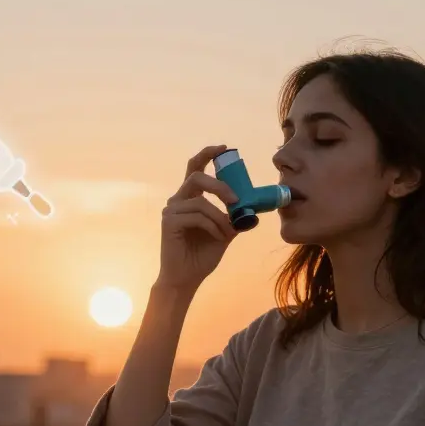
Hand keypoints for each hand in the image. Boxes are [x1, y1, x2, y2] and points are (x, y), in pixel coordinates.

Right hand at [155, 145, 240, 291]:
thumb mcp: (225, 233)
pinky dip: (212, 226)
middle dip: (218, 185)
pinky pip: (197, 216)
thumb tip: (256, 212)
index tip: (224, 148)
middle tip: (235, 198)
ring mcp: (171, 210)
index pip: (195, 168)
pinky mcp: (169, 222)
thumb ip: (236, 219)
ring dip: (220, 217)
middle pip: (195, 176)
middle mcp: (178, 200)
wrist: (187, 278)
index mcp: (190, 198)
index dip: (207, 154)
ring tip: (227, 232)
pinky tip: (218, 238)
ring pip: (201, 202)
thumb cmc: (202, 255)